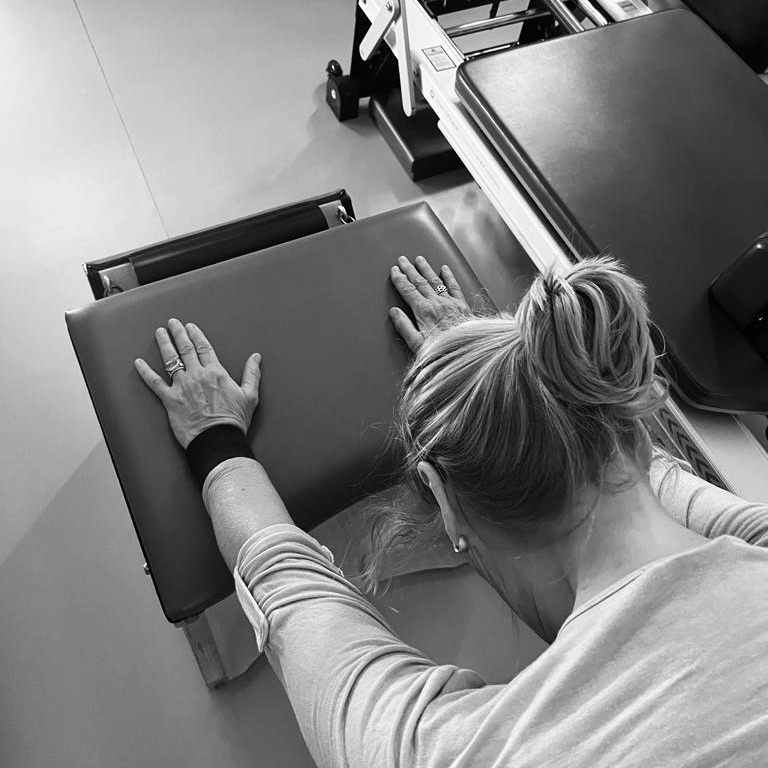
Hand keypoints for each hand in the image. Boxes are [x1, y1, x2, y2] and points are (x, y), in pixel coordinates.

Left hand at [134, 318, 260, 447]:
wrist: (217, 439)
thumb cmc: (233, 420)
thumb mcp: (250, 396)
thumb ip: (252, 374)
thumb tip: (256, 358)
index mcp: (216, 373)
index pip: (204, 348)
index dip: (196, 335)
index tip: (191, 327)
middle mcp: (197, 375)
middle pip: (185, 348)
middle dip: (178, 333)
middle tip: (173, 323)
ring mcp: (181, 386)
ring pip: (170, 359)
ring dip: (164, 344)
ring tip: (160, 333)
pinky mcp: (170, 400)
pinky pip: (154, 383)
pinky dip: (145, 372)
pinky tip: (139, 363)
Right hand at [389, 255, 471, 351]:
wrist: (468, 353)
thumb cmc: (442, 351)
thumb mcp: (416, 344)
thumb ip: (404, 326)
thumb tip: (394, 312)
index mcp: (424, 312)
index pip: (408, 290)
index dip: (400, 279)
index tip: (394, 270)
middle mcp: (437, 303)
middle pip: (420, 282)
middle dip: (410, 269)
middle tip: (402, 260)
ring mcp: (450, 302)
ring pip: (435, 281)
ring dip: (426, 269)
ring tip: (419, 259)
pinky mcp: (462, 305)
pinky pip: (454, 286)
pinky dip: (449, 276)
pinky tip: (444, 269)